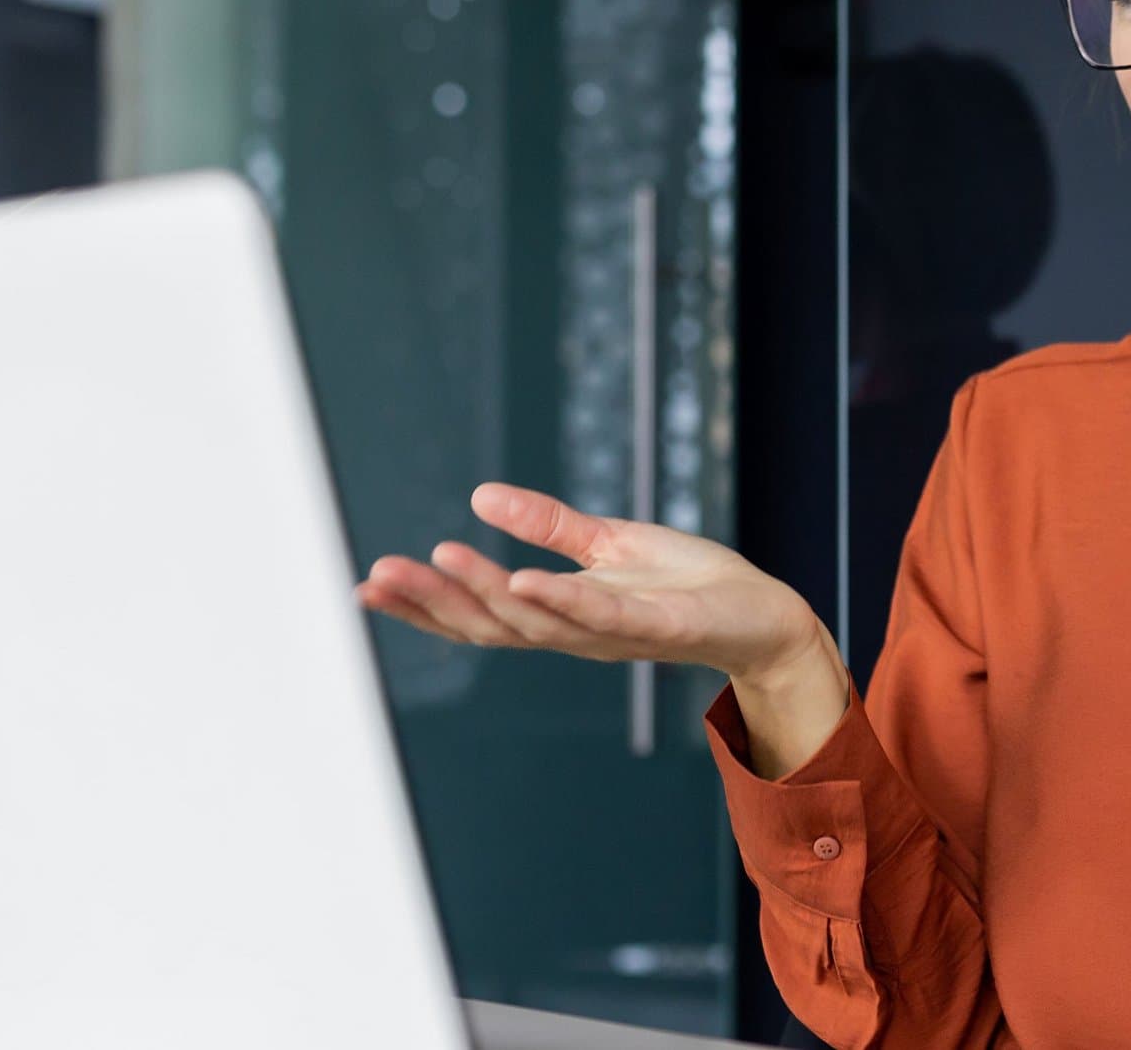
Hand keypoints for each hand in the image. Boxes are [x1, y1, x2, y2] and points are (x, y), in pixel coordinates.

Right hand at [356, 481, 825, 681]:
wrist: (762, 614)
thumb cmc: (688, 584)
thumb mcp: (607, 544)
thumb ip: (549, 525)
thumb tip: (480, 495)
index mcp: (558, 615)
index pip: (477, 614)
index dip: (424, 604)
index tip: (368, 585)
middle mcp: (575, 633)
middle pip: (489, 624)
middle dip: (432, 602)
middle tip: (379, 575)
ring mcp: (614, 634)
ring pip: (534, 622)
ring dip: (483, 593)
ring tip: (437, 559)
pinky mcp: (657, 625)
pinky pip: (599, 616)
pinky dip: (559, 601)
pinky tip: (522, 580)